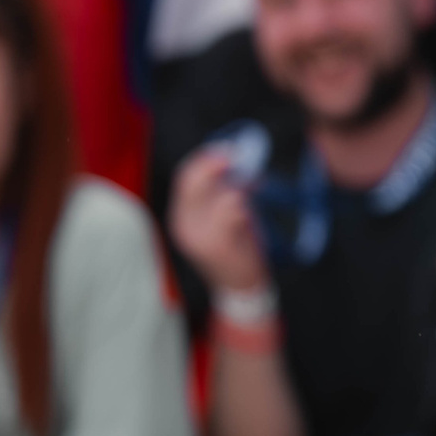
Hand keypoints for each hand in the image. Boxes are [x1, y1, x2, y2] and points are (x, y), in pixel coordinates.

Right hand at [169, 149, 269, 294]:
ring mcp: (199, 236)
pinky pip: (232, 210)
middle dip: (218, 163)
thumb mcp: (222, 215)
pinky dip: (245, 203)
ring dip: (240, 185)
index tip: (228, 149)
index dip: (205, 158)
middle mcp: (184, 225)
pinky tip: (250, 210)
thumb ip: (223, 189)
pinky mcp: (218, 245)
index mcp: (181, 215)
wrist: (239, 286)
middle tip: (240, 157)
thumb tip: (234, 160)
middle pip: (194, 180)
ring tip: (254, 188)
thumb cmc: (235, 246)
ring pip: (218, 193)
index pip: (185, 177)